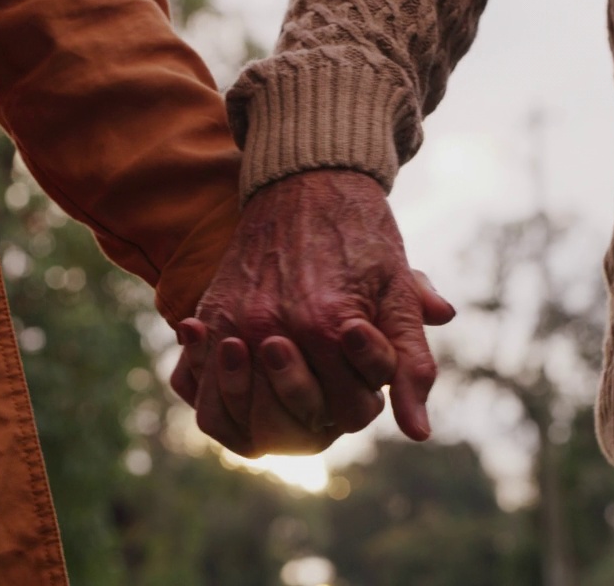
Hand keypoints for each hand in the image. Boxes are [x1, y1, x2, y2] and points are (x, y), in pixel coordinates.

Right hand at [170, 169, 454, 455]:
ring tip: (291, 386)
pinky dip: (218, 398)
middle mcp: (276, 331)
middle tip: (334, 376)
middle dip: (323, 407)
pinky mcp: (208, 315)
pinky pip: (195, 387)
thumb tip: (418, 434)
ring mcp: (235, 325)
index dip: (366, 401)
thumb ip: (412, 364)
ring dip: (265, 413)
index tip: (367, 373)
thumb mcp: (399, 294)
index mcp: (330, 328)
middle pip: (297, 419)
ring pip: (238, 418)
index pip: (351, 412)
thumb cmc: (361, 237)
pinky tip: (244, 388)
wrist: (306, 180)